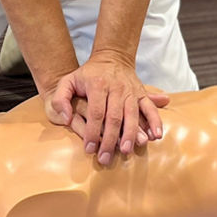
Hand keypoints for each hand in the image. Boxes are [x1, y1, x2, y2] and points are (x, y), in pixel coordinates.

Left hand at [43, 54, 169, 165]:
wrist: (112, 57)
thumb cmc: (87, 74)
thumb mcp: (68, 80)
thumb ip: (61, 99)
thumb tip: (66, 118)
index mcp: (98, 85)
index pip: (96, 113)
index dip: (93, 132)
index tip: (89, 149)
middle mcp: (116, 88)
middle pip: (114, 117)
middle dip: (110, 140)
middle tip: (105, 158)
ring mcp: (131, 91)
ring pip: (132, 115)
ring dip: (130, 134)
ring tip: (126, 151)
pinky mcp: (141, 93)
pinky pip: (150, 108)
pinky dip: (155, 122)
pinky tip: (155, 136)